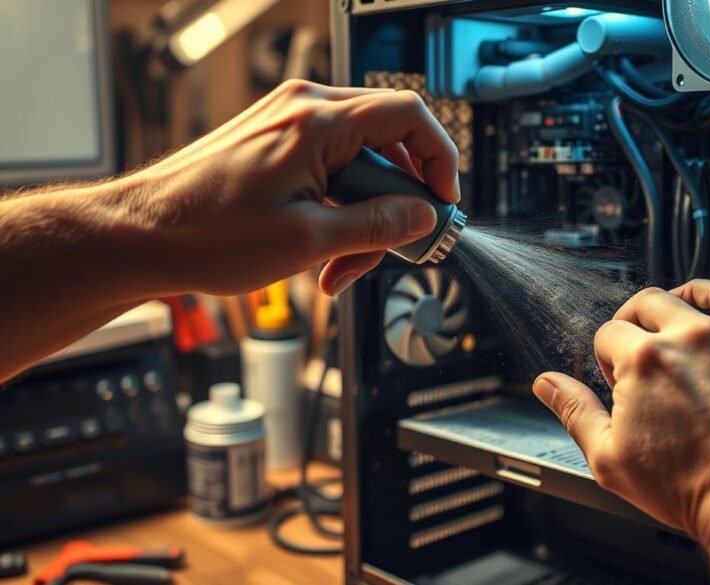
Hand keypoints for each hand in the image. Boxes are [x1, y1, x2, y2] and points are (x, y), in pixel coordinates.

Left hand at [122, 80, 459, 296]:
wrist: (137, 236)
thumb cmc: (204, 234)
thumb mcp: (309, 240)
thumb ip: (379, 225)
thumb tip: (423, 216)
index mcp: (317, 120)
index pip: (410, 116)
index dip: (440, 161)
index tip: (444, 204)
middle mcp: (303, 108)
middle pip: (388, 142)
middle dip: (398, 201)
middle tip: (398, 247)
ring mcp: (285, 123)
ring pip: (358, 161)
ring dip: (364, 215)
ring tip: (344, 267)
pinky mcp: (273, 144)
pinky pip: (329, 169)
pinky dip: (337, 209)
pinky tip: (323, 254)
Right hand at [533, 280, 709, 538]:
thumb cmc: (691, 489)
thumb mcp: (610, 459)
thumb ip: (575, 412)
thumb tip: (547, 384)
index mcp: (642, 362)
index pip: (608, 335)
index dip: (605, 359)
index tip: (617, 383)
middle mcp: (685, 339)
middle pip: (643, 305)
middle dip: (630, 327)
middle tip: (635, 358)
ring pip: (687, 295)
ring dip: (668, 303)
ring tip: (664, 324)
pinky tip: (704, 304)